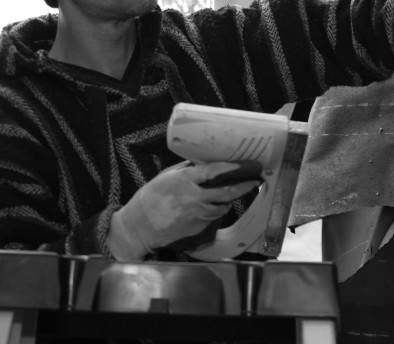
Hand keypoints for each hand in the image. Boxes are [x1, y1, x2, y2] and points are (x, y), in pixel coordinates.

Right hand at [108, 161, 260, 259]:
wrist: (139, 227)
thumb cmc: (149, 199)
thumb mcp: (166, 177)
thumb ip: (186, 171)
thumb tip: (202, 164)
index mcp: (184, 181)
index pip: (214, 171)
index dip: (232, 167)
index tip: (245, 165)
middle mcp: (194, 197)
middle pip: (227, 191)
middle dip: (244, 186)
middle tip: (255, 180)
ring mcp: (197, 214)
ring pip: (223, 206)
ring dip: (230, 199)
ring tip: (236, 191)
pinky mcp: (198, 228)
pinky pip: (213, 217)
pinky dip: (216, 210)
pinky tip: (214, 205)